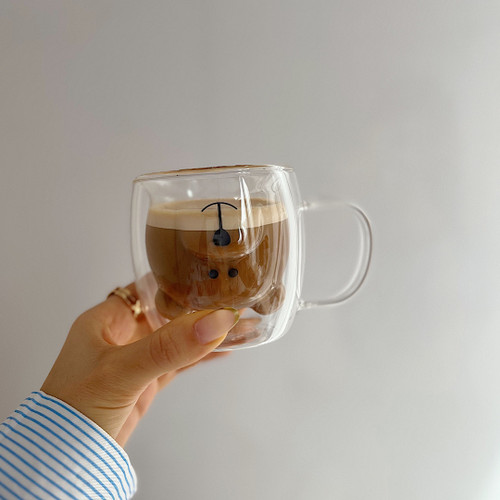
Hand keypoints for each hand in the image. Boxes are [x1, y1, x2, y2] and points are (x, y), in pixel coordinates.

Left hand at [41, 284, 238, 446]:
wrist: (65, 460)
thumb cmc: (74, 408)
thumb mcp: (122, 370)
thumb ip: (169, 346)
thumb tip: (215, 322)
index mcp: (106, 319)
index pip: (147, 288)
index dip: (177, 279)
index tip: (208, 273)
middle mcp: (122, 335)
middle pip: (168, 312)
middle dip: (199, 306)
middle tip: (234, 298)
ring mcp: (136, 359)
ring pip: (178, 338)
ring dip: (207, 332)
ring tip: (241, 323)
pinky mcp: (147, 382)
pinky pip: (180, 362)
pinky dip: (203, 356)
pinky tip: (226, 349)